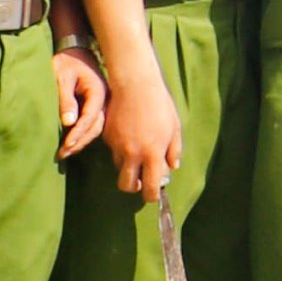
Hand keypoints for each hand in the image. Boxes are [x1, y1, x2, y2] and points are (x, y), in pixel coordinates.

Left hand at [54, 48, 110, 159]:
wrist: (74, 50)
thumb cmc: (66, 62)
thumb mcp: (62, 78)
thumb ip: (66, 100)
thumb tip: (68, 123)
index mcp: (98, 91)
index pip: (91, 117)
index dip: (79, 133)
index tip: (66, 145)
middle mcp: (104, 99)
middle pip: (96, 126)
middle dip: (80, 142)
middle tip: (62, 154)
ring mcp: (102, 103)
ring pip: (95, 127)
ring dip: (81, 140)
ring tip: (65, 153)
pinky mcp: (96, 105)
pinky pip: (93, 123)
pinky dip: (83, 134)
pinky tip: (72, 143)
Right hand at [101, 57, 182, 197]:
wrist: (135, 85)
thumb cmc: (160, 105)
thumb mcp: (174, 128)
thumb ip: (174, 150)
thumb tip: (171, 168)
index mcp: (152, 153)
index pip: (149, 187)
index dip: (151, 196)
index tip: (153, 194)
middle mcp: (132, 154)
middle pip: (126, 185)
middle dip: (134, 187)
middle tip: (141, 180)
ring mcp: (117, 146)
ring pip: (119, 168)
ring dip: (128, 167)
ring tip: (138, 152)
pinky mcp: (107, 137)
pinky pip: (113, 152)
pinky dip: (120, 151)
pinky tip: (129, 136)